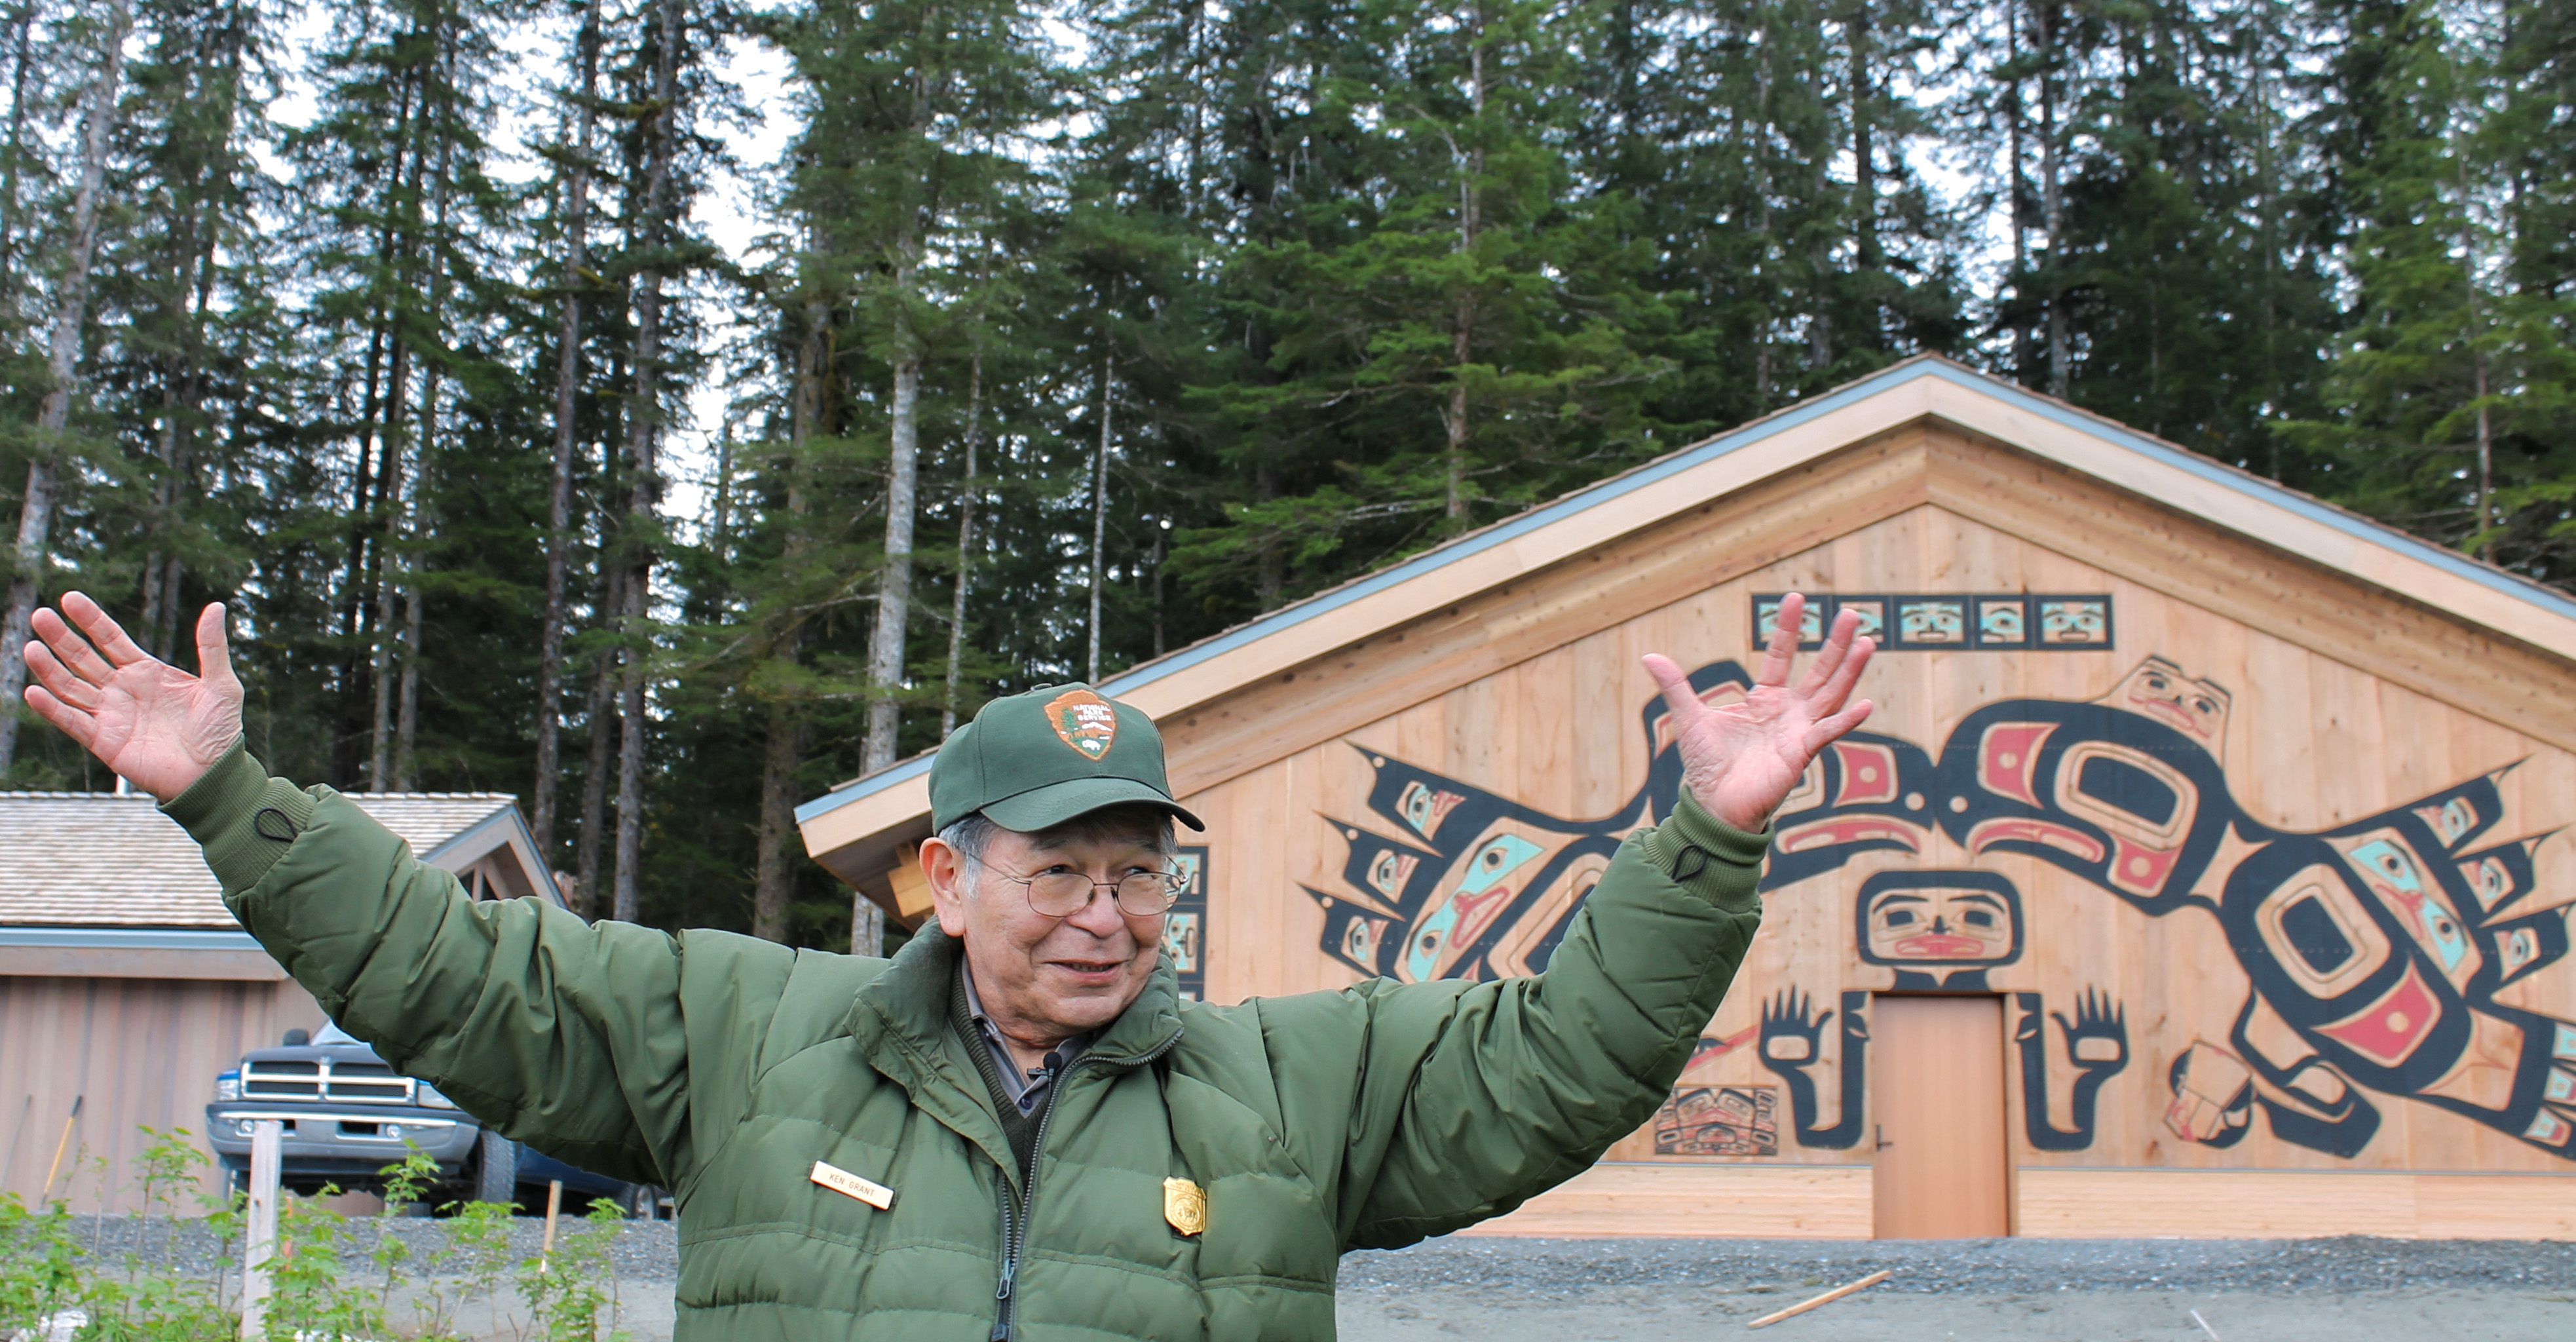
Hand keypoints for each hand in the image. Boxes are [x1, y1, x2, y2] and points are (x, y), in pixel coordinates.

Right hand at [20, 592, 243, 801]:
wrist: (215, 775)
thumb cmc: (220, 731)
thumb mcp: (222, 684)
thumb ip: (212, 646)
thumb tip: (216, 606)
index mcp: (146, 671)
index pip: (110, 638)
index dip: (91, 619)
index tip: (69, 598)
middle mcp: (122, 689)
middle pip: (83, 658)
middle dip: (61, 637)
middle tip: (40, 616)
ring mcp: (111, 715)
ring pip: (71, 686)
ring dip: (49, 669)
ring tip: (31, 647)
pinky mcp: (104, 742)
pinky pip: (72, 722)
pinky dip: (52, 708)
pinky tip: (34, 691)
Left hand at [1642, 591, 1873, 831]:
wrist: (1712, 805)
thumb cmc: (1706, 766)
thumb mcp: (1689, 718)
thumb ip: (1675, 686)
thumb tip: (1648, 655)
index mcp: (1764, 699)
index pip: (1779, 655)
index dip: (1786, 628)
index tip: (1794, 597)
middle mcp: (1787, 712)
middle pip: (1818, 671)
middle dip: (1835, 644)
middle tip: (1853, 613)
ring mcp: (1798, 731)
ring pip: (1831, 695)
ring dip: (1850, 671)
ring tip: (1868, 642)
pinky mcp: (1800, 754)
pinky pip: (1827, 734)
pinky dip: (1845, 721)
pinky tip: (1865, 704)